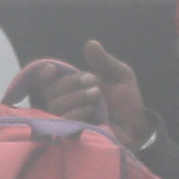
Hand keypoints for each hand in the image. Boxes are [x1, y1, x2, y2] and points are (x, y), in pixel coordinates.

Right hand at [24, 39, 151, 144]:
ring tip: (96, 95)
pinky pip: (62, 122)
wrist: (136, 127)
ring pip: (55, 105)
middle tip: (94, 81)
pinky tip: (90, 111)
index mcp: (71, 86)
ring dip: (76, 97)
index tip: (52, 70)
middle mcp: (64, 102)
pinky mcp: (71, 135)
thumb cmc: (126, 102)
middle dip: (71, 82)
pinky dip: (75, 113)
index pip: (44, 80)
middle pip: (50, 90)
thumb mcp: (120, 76)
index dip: (42, 74)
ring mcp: (66, 120)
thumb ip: (104, 61)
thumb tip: (90, 44)